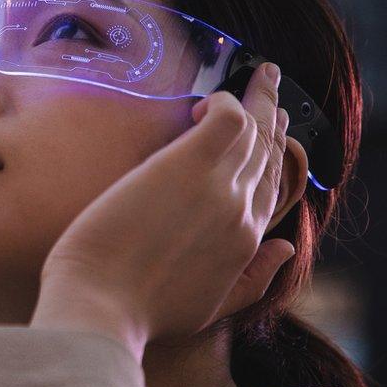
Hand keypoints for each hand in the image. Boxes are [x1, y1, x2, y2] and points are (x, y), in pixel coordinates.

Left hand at [30, 62, 293, 359]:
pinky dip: (228, 100)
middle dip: (273, 114)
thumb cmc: (137, 312)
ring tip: (259, 73)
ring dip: (260, 97)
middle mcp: (242, 212)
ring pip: (254, 129)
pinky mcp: (188, 165)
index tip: (271, 130)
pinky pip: (228, 118)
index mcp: (245, 244)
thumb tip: (287, 247)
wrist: (100, 309)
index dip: (273, 155)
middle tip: (270, 84)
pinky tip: (207, 100)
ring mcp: (220, 188)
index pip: (272, 187)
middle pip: (268, 152)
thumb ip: (254, 280)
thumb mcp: (208, 308)